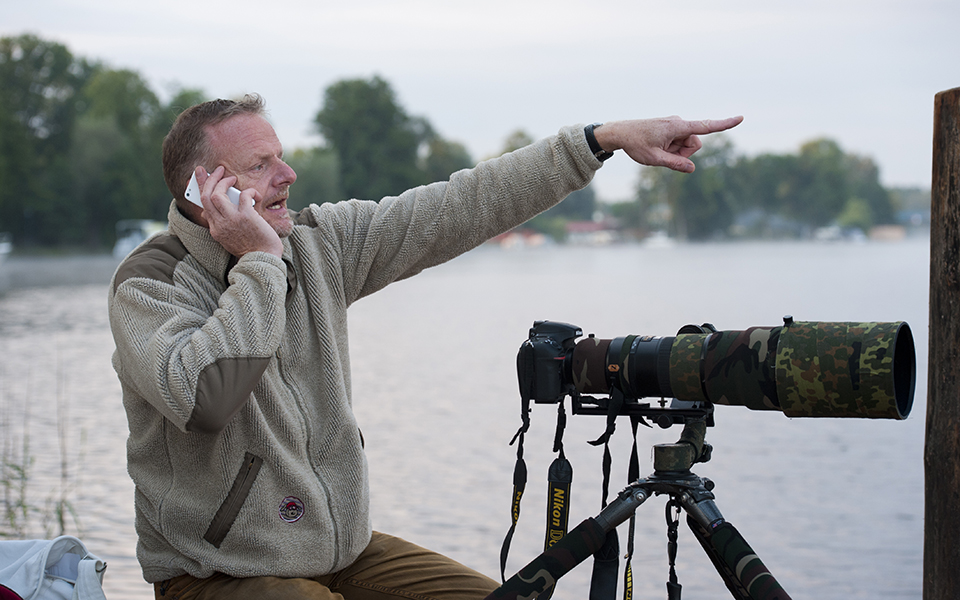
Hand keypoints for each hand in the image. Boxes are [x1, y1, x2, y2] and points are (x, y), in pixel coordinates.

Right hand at [196, 166, 282, 257]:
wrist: (263, 261)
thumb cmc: (251, 249)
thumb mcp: (229, 239)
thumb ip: (222, 224)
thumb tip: (215, 210)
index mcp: (215, 230)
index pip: (203, 205)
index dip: (201, 189)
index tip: (201, 177)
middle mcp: (219, 224)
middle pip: (206, 196)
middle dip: (209, 179)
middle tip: (218, 170)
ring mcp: (232, 220)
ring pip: (218, 194)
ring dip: (224, 182)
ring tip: (232, 178)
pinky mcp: (246, 216)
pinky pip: (244, 195)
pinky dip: (249, 191)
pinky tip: (256, 194)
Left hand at [593, 116, 743, 172]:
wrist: (620, 132)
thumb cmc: (635, 144)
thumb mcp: (654, 159)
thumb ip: (674, 164)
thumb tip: (692, 168)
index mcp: (676, 127)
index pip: (705, 126)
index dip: (724, 124)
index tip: (740, 118)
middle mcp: (679, 122)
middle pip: (695, 143)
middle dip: (684, 153)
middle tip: (664, 154)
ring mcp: (675, 125)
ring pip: (687, 144)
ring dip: (676, 151)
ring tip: (658, 149)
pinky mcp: (671, 128)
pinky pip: (679, 141)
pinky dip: (671, 148)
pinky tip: (657, 146)